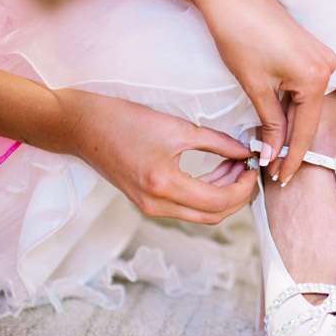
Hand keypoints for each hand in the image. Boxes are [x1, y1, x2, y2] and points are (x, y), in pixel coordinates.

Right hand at [58, 90, 256, 222]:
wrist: (81, 126)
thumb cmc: (124, 120)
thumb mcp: (177, 126)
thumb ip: (217, 141)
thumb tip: (246, 151)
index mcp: (164, 186)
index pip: (219, 202)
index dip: (244, 187)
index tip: (254, 166)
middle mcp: (157, 205)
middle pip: (214, 216)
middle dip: (239, 196)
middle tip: (251, 170)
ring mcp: (151, 207)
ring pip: (202, 214)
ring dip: (224, 195)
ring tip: (237, 166)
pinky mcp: (147, 202)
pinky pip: (187, 207)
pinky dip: (207, 193)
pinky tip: (219, 170)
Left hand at [188, 0, 335, 182]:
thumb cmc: (238, 33)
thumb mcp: (254, 85)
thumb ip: (269, 122)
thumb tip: (272, 152)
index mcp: (317, 76)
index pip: (305, 129)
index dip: (292, 157)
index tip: (281, 178)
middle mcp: (327, 66)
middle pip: (307, 117)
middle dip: (289, 144)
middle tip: (274, 171)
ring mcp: (321, 56)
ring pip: (304, 103)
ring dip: (288, 126)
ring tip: (273, 153)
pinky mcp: (309, 50)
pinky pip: (302, 88)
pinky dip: (289, 106)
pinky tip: (276, 124)